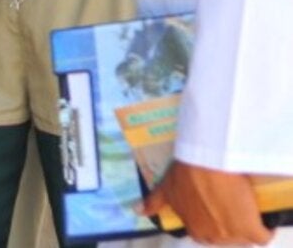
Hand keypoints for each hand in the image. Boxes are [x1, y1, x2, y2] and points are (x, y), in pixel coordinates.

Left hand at [144, 161, 272, 245]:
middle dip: (229, 226)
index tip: (218, 209)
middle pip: (226, 238)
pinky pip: (263, 236)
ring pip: (244, 238)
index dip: (213, 222)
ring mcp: (231, 235)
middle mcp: (211, 237)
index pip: (206, 234)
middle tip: (232, 207)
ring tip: (246, 208)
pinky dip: (266, 230)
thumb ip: (153, 202)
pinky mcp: (251, 230)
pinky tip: (264, 220)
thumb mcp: (166, 187)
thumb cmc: (185, 174)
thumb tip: (137, 211)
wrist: (209, 164)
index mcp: (193, 229)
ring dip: (247, 226)